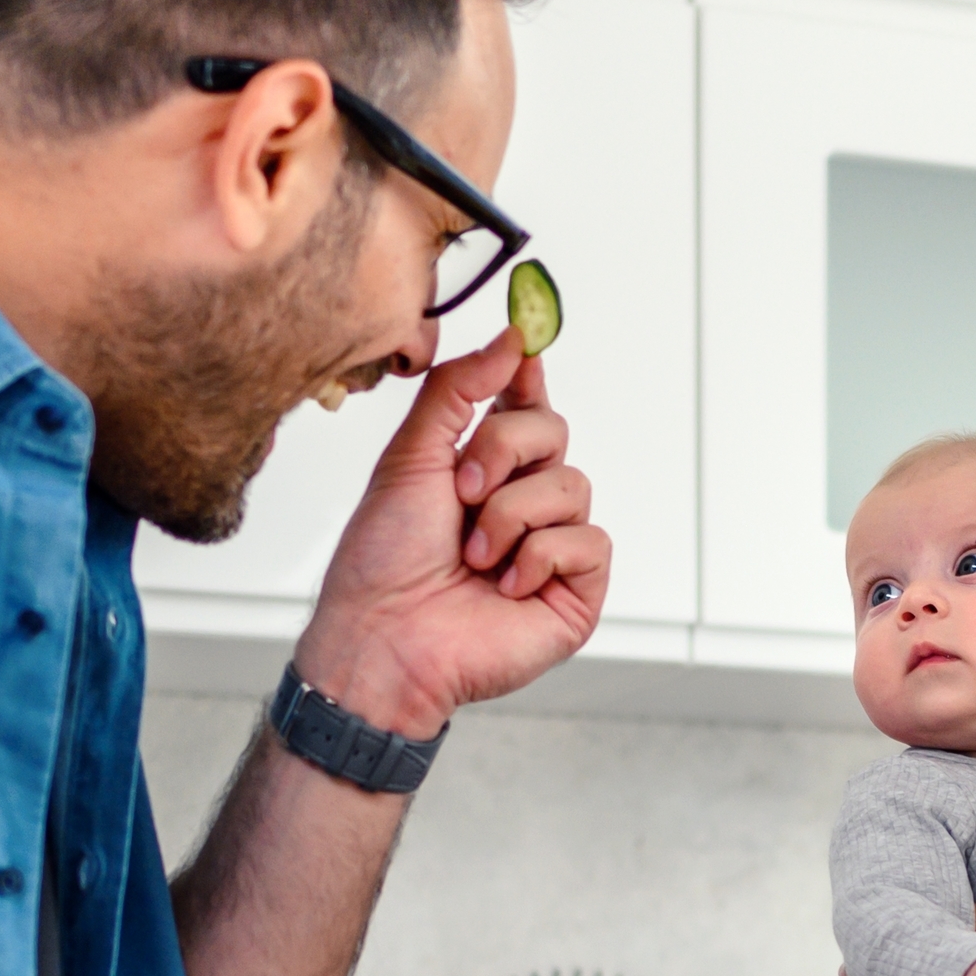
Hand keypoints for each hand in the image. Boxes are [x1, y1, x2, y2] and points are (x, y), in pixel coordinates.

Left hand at [297, 331, 609, 736]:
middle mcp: (522, 501)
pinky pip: (590, 541)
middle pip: (553, 432)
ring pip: (573, 486)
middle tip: (461, 492)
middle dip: (503, 452)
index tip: (526, 341)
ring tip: (473, 557)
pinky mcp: (575, 591)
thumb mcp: (412, 454)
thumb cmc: (385, 559)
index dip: (527, 373)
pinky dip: (540, 557)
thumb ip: (459, 388)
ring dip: (512, 516)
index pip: (523, 402)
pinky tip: (504, 587)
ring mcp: (552, 547)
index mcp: (482, 465)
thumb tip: (513, 339)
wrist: (385, 637)